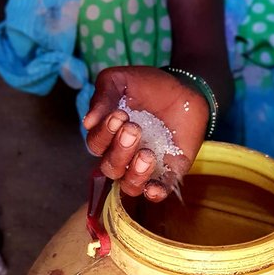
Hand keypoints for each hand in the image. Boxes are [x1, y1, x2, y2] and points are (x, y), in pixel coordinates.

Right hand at [83, 66, 208, 201]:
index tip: (119, 115)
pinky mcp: (169, 173)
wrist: (185, 89)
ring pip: (130, 185)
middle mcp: (123, 156)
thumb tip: (88, 121)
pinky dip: (154, 193)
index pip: (96, 144)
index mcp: (108, 135)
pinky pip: (158, 192)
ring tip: (146, 154)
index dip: (104, 134)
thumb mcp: (122, 80)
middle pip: (110, 167)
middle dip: (120, 150)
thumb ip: (103, 95)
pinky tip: (154, 188)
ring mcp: (145, 167)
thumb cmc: (149, 85)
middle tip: (134, 129)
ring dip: (134, 174)